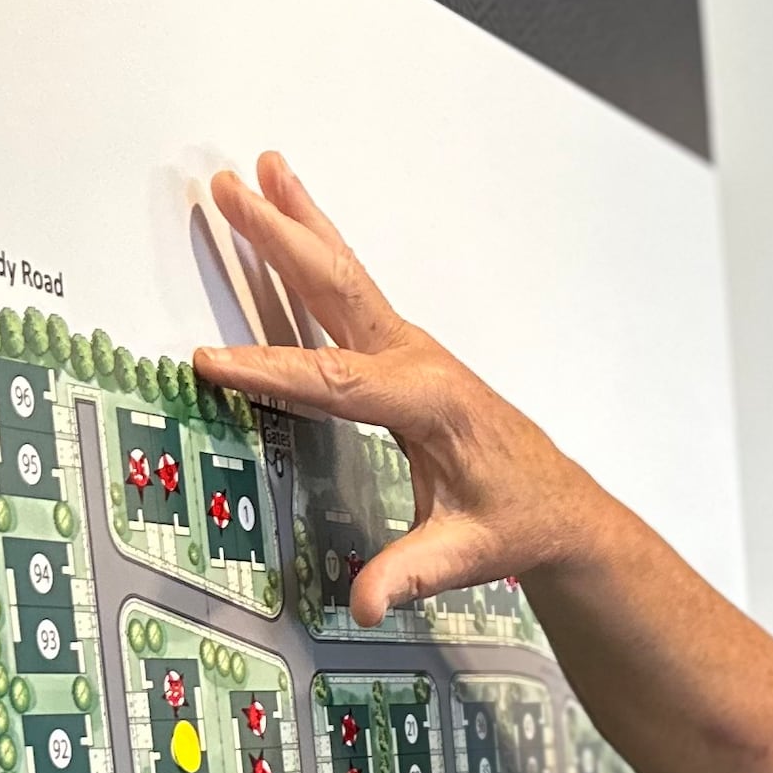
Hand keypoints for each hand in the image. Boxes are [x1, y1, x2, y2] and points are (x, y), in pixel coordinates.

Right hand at [190, 153, 642, 624]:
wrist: (559, 505)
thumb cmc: (517, 521)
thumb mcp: (469, 553)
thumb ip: (416, 572)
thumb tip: (370, 601)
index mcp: (430, 402)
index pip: (336, 383)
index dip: (271, 371)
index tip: (212, 360)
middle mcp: (418, 361)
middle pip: (337, 289)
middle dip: (279, 239)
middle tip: (229, 189)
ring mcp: (410, 349)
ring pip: (343, 274)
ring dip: (297, 221)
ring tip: (252, 170)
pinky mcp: (403, 352)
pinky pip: (349, 289)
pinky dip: (317, 247)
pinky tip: (291, 214)